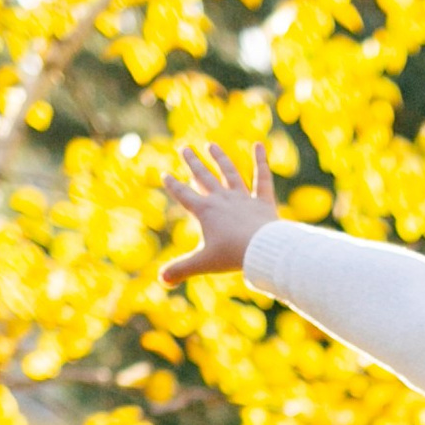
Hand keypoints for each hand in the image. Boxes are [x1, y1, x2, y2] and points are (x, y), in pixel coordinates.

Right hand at [161, 142, 278, 284]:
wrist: (261, 250)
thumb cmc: (231, 256)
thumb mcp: (203, 263)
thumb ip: (181, 270)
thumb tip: (161, 280)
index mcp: (204, 211)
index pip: (184, 195)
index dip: (173, 185)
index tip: (165, 174)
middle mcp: (222, 199)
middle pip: (203, 177)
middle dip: (193, 163)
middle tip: (185, 149)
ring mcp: (243, 198)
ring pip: (229, 173)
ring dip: (220, 158)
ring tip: (212, 146)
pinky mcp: (263, 201)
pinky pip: (262, 178)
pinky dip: (261, 161)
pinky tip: (259, 144)